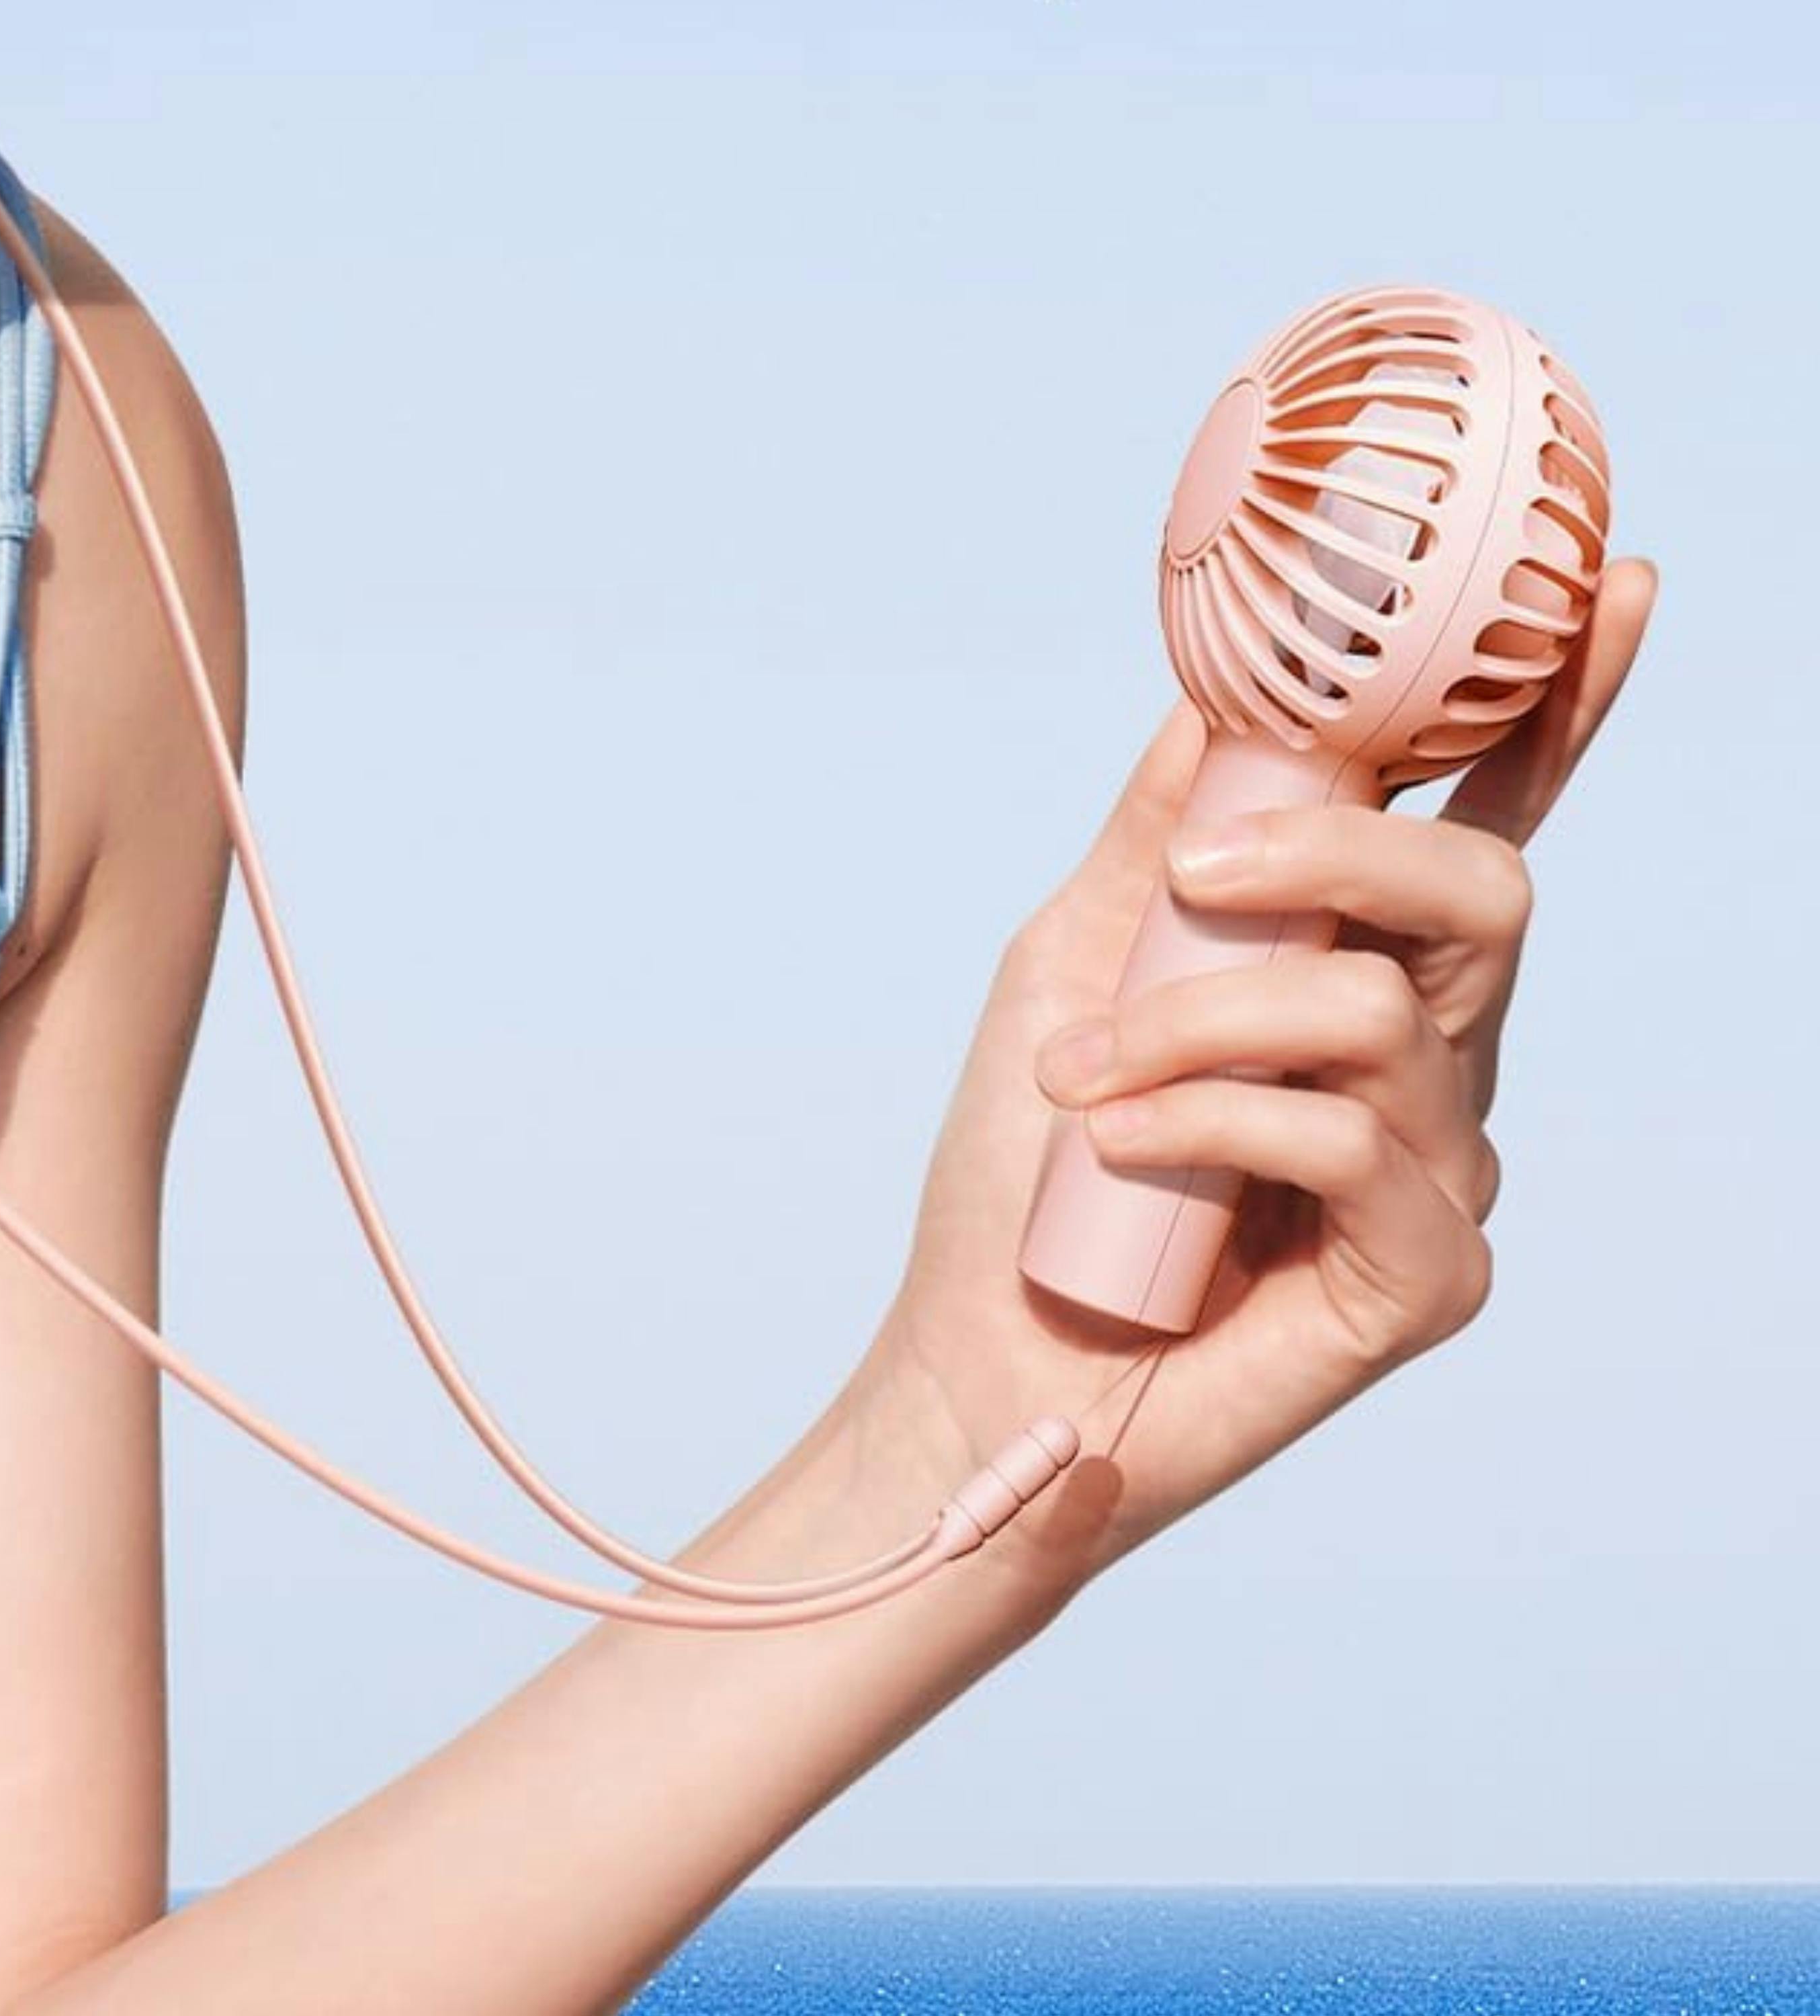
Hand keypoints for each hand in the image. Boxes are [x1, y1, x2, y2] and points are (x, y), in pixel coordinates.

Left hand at [845, 557, 1657, 1590]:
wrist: (979, 1359)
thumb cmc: (1022, 1171)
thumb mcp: (1073, 963)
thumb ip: (1161, 835)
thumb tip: (1225, 687)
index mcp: (1356, 968)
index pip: (1482, 820)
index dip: (1556, 711)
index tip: (1612, 586)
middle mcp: (1429, 1057)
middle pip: (1482, 885)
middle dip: (1336, 853)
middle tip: (1195, 882)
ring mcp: (1442, 1166)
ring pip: (1384, 1011)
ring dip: (1201, 1021)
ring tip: (1073, 1077)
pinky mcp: (1428, 1272)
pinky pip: (1347, 1137)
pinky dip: (1209, 1123)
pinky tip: (1118, 1160)